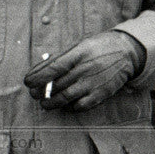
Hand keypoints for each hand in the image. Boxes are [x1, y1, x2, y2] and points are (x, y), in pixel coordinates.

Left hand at [25, 31, 145, 111]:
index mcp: (78, 54)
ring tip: (44, 103)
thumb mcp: (80, 45)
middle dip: (41, 92)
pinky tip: (65, 105)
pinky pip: (80, 106)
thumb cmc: (98, 48)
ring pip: (65, 98)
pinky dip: (69, 107)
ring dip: (51, 103)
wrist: (126, 52)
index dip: (38, 77)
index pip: (53, 68)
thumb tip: (40, 69)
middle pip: (56, 85)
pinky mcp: (100, 94)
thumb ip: (62, 57)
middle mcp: (85, 69)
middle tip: (34, 94)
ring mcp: (93, 83)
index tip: (28, 82)